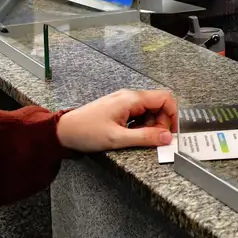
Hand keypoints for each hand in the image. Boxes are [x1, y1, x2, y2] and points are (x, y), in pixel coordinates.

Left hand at [56, 89, 177, 152]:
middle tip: (154, 140)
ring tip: (139, 139)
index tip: (171, 133)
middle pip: (159, 105)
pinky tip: (131, 136)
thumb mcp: (118, 138)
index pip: (165, 98)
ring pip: (150, 111)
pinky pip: (139, 115)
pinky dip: (141, 126)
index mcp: (131, 99)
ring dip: (151, 126)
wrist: (64, 131)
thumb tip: (167, 138)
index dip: (172, 115)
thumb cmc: (87, 132)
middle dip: (161, 123)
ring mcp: (124, 103)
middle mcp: (130, 97)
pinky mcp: (120, 109)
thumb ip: (145, 137)